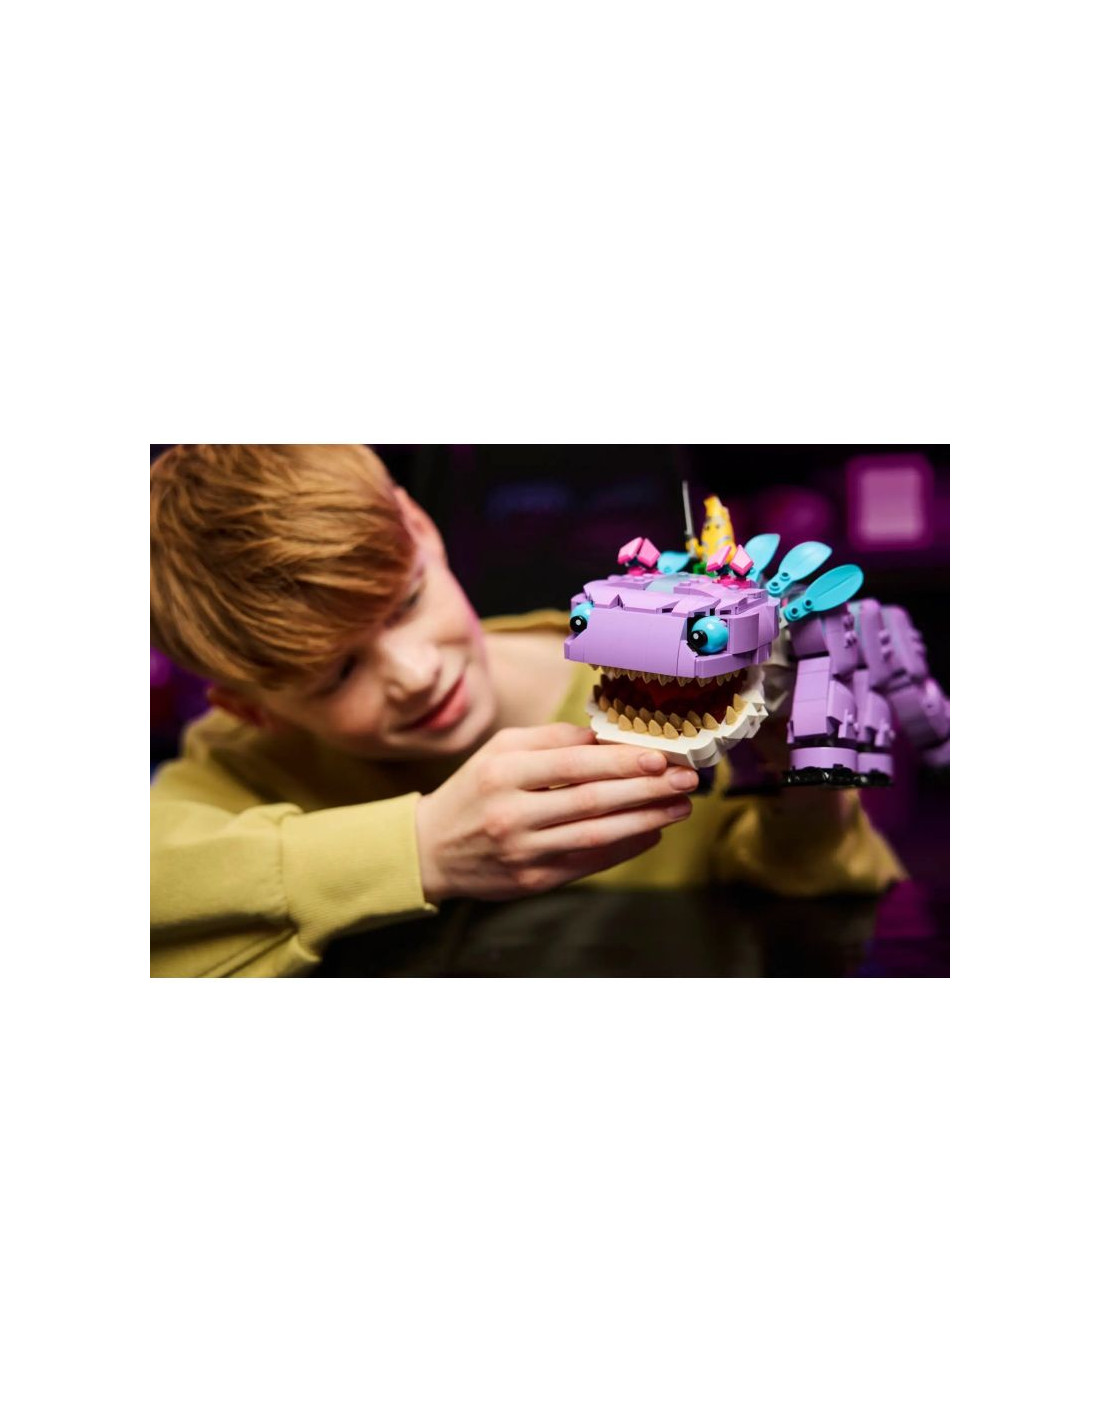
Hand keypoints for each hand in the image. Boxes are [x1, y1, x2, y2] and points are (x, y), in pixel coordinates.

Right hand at [414, 723, 696, 903]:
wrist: (432, 850)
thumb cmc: (473, 791)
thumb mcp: (499, 751)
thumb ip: (550, 739)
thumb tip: (605, 735)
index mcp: (503, 773)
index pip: (573, 766)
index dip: (621, 762)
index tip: (660, 757)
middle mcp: (512, 814)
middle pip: (592, 801)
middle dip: (646, 790)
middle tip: (686, 780)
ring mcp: (523, 852)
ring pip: (596, 836)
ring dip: (645, 820)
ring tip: (679, 806)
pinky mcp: (532, 881)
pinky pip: (588, 864)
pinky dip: (624, 848)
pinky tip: (650, 832)